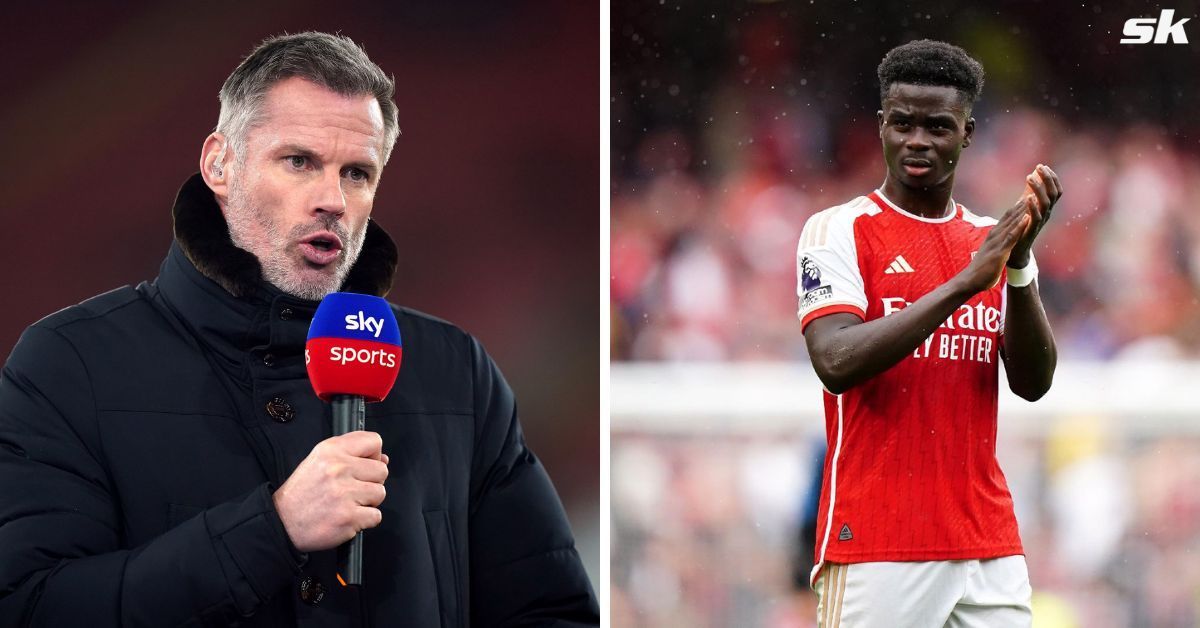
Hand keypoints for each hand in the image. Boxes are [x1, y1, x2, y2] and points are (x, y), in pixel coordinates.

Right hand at [273, 431, 389, 551]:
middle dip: (371, 482)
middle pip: (381, 470)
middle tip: (351, 490)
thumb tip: (383, 459)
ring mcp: (344, 493)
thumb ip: (351, 455)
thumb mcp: (320, 461)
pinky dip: (365, 520)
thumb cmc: (302, 493)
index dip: (374, 456)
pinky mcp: (349, 517)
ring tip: (348, 504)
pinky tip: (347, 517)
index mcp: (331, 450)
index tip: (364, 466)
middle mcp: (338, 468)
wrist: (282, 523)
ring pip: (380, 493)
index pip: (374, 441)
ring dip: (368, 502)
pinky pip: (376, 516)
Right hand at [959, 197, 1031, 293]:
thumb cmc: (981, 268)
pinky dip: (1019, 226)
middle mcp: (995, 234)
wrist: (970, 280)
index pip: (1008, 216)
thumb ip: (997, 242)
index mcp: (994, 234)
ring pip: (1012, 222)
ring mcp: (997, 242)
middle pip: (1011, 214)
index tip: (1029, 193)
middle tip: (1034, 187)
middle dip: (1023, 200)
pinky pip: (1011, 236)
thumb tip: (1002, 238)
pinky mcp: (1000, 251)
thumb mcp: (991, 250)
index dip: (1019, 204)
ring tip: (1033, 195)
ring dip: (1023, 208)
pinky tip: (1027, 217)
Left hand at [1010, 164, 1061, 266]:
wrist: (1015, 249)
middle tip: (1039, 167)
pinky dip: (1033, 206)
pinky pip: (1036, 217)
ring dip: (1038, 189)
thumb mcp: (1026, 205)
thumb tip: (1033, 173)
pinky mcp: (1031, 229)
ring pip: (1046, 203)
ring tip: (1029, 177)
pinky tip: (1027, 197)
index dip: (1052, 178)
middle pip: (1054, 193)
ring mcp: (1041, 222)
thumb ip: (1030, 191)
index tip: (1044, 166)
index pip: (1056, 190)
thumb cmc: (1021, 226)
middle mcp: (1047, 213)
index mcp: (1047, 207)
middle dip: (1048, 179)